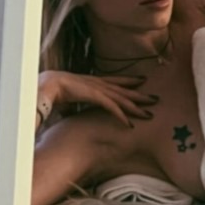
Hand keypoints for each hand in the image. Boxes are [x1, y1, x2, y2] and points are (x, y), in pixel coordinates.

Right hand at [37, 70, 157, 128]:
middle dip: (140, 95)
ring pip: (123, 99)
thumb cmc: (55, 91)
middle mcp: (99, 84)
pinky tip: (130, 124)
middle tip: (156, 98)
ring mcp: (99, 89)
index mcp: (94, 82)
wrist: (48, 85)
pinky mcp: (96, 96)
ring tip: (150, 113)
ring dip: (137, 107)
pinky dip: (122, 116)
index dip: (129, 81)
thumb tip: (69, 111)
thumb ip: (74, 105)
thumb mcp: (69, 98)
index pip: (116, 81)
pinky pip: (113, 108)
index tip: (141, 81)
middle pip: (124, 90)